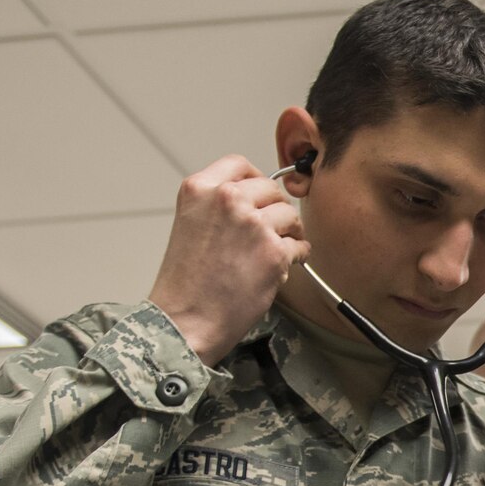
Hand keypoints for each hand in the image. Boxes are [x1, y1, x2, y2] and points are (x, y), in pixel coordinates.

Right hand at [147, 155, 309, 366]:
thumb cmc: (186, 283)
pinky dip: (295, 256)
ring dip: (288, 233)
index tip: (259, 196)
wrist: (184, 320)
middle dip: (274, 209)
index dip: (255, 181)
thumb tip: (256, 200)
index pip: (239, 164)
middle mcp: (227, 200)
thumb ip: (218, 206)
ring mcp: (253, 224)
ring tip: (273, 251)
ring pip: (289, 215)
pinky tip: (279, 268)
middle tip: (270, 231)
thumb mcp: (190, 224)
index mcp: (199, 189)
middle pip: (270, 188)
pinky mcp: (274, 252)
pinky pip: (300, 244)